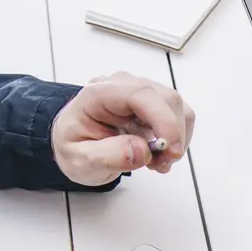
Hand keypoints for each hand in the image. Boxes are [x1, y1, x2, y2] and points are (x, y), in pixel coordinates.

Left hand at [52, 72, 195, 185]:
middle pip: (167, 99)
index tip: (170, 150)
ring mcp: (141, 93)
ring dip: (176, 139)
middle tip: (161, 164)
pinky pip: (178, 117)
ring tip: (157, 162)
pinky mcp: (153, 104)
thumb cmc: (74, 146)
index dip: (164, 121)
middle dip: (173, 135)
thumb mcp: (79, 160)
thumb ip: (107, 156)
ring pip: (177, 108)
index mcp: (100, 93)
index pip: (142, 95)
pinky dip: (175, 139)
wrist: (73, 142)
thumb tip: (142, 150)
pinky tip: (158, 154)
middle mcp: (124, 86)